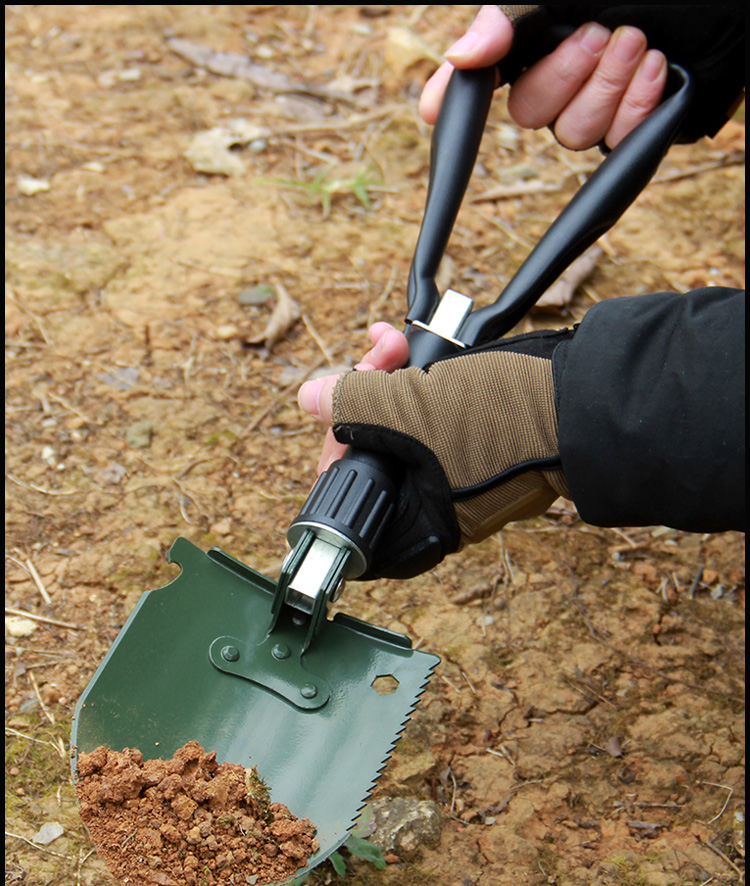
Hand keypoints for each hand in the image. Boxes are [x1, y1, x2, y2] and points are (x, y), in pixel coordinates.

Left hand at [299, 326, 571, 578]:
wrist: (584, 401)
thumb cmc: (504, 423)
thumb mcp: (413, 407)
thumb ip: (353, 403)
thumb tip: (308, 398)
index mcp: (416, 525)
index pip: (350, 498)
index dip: (332, 447)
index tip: (332, 405)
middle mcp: (433, 507)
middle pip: (370, 452)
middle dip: (362, 394)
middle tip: (375, 355)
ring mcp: (455, 475)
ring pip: (397, 426)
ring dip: (387, 377)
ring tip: (393, 340)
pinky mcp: (474, 443)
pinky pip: (428, 415)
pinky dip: (418, 381)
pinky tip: (411, 346)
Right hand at [420, 5, 666, 150]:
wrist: (727, 7)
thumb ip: (515, 20)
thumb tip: (461, 58)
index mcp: (536, 43)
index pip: (479, 80)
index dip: (453, 98)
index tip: (434, 110)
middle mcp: (559, 79)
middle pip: (529, 113)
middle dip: (567, 75)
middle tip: (599, 32)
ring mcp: (594, 107)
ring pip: (573, 133)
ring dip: (608, 87)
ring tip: (639, 43)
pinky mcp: (631, 129)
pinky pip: (615, 143)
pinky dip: (638, 107)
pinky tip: (657, 70)